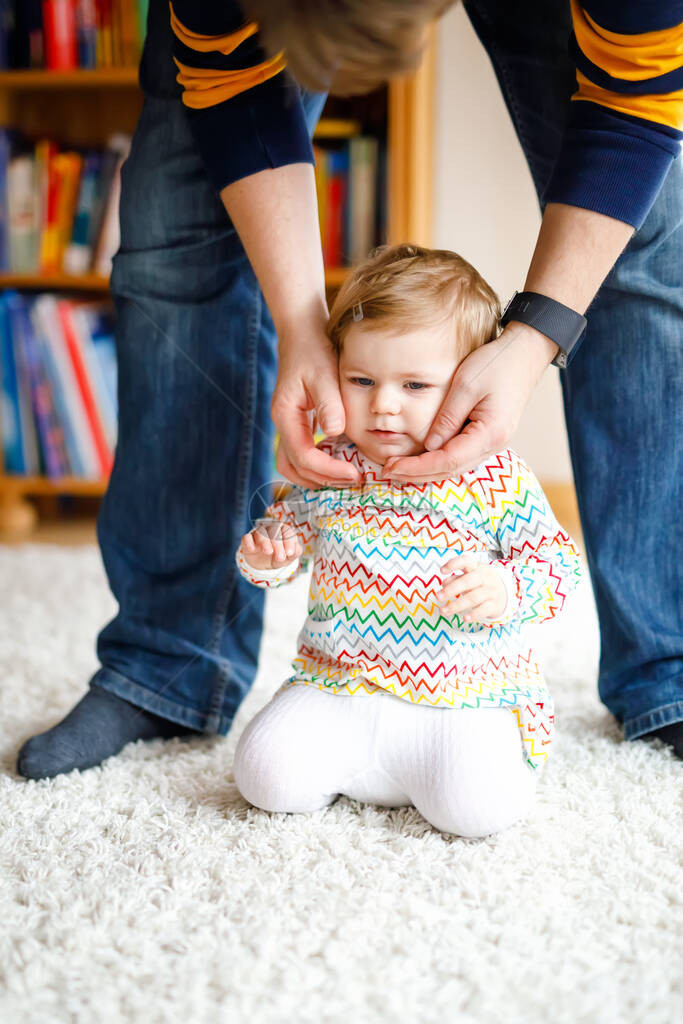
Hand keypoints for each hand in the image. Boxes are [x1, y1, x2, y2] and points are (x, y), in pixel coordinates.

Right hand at [239, 520, 302, 570]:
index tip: (290, 553)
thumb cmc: (279, 556)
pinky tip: (253, 549)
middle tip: (280, 558)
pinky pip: (246, 537)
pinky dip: (249, 542)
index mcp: (283, 530)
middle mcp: (270, 529)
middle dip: (278, 545)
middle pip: (274, 530)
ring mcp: (258, 534)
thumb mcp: (289, 556)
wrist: (264, 565)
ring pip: (260, 532)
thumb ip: (296, 551)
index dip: (289, 541)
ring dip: (265, 542)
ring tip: (268, 552)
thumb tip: (295, 550)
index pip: (287, 530)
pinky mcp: (247, 540)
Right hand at [271, 329, 361, 489]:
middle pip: (294, 467)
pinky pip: (301, 454)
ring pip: (293, 465)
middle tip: (353, 481)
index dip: (328, 470)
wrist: (303, 333)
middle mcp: (283, 424)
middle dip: (323, 479)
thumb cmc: (314, 351)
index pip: (303, 455)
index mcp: (285, 415)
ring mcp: (288, 425)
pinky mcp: (297, 424)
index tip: (353, 474)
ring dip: (317, 477)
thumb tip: (334, 431)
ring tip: (345, 478)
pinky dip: (318, 465)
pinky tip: (339, 463)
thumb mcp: (324, 374)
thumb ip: (329, 404)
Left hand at [383, 324, 557, 480]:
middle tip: (387, 472)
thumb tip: (429, 447)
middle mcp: (494, 445)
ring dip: (427, 472)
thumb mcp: (465, 385)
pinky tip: (420, 460)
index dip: (417, 467)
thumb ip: (447, 418)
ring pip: (456, 468)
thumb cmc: (497, 363)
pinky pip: (461, 457)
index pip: (447, 461)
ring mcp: (493, 443)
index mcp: (490, 434)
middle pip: (451, 471)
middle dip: (417, 475)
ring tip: (399, 470)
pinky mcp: (489, 437)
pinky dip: (439, 462)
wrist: (525, 354)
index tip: (391, 467)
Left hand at [435, 554, 506, 622]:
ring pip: (473, 598)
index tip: (441, 571)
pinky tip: (464, 618)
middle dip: (451, 590)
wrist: (505, 593)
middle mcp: (485, 577)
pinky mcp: (495, 604)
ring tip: (444, 611)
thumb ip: (456, 578)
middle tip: (438, 597)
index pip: (465, 561)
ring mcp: (491, 591)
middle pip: (467, 582)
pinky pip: (484, 610)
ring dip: (456, 605)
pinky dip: (473, 614)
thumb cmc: (482, 583)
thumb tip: (443, 583)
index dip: (453, 564)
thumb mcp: (470, 576)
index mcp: (477, 567)